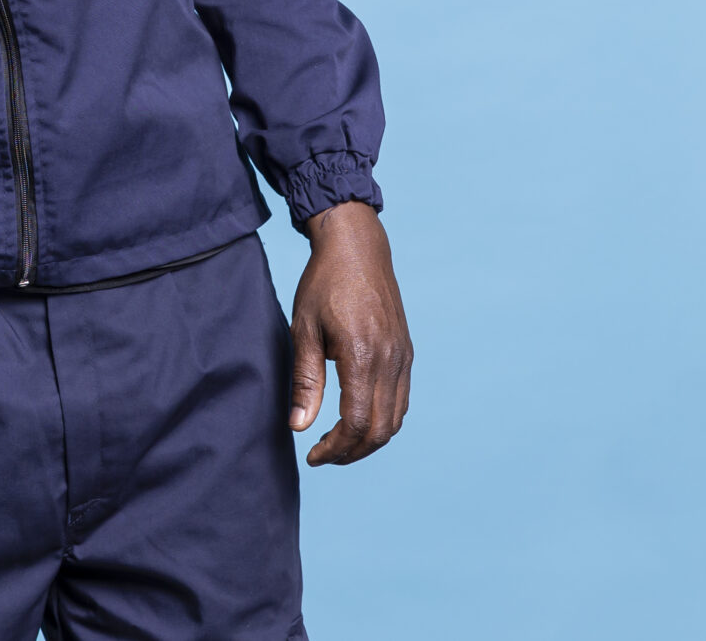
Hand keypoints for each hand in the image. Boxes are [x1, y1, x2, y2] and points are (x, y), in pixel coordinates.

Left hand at [288, 200, 411, 465]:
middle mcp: (390, 361)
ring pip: (396, 419)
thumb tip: (299, 427)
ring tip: (338, 444)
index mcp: (362, 355)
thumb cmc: (323, 284)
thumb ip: (305, 380)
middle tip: (323, 456)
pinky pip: (401, 400)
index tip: (313, 456)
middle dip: (352, 452)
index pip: (358, 423)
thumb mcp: (303, 328)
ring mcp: (403, 357)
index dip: (336, 448)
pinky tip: (357, 420)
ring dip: (369, 441)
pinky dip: (383, 420)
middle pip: (381, 430)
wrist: (357, 248)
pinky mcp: (406, 353)